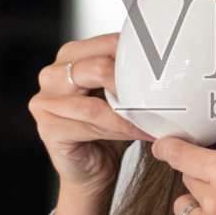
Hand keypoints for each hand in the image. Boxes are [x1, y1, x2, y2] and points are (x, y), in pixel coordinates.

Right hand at [31, 36, 153, 214]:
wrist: (93, 171)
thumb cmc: (109, 131)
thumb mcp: (121, 96)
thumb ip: (131, 76)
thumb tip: (171, 63)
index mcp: (70, 57)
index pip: (107, 43)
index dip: (138, 57)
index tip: (164, 71)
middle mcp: (52, 74)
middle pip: (98, 67)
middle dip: (132, 85)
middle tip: (159, 98)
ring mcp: (44, 101)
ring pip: (95, 101)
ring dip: (128, 114)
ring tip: (153, 122)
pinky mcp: (47, 127)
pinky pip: (90, 124)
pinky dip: (119, 128)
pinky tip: (139, 134)